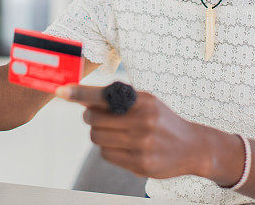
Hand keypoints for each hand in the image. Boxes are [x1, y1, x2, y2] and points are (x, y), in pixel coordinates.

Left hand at [55, 84, 206, 178]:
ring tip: (115, 133)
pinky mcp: (140, 164)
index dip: (80, 93)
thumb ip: (119, 99)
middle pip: (94, 119)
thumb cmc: (162, 120)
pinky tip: (123, 147)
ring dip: (100, 135)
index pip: (104, 96)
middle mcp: (143, 122)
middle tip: (96, 117)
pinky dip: (109, 150)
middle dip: (90, 118)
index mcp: (143, 102)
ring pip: (97, 138)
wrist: (192, 147)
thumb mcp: (147, 102)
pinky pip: (107, 155)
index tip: (61, 91)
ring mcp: (142, 145)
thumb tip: (85, 100)